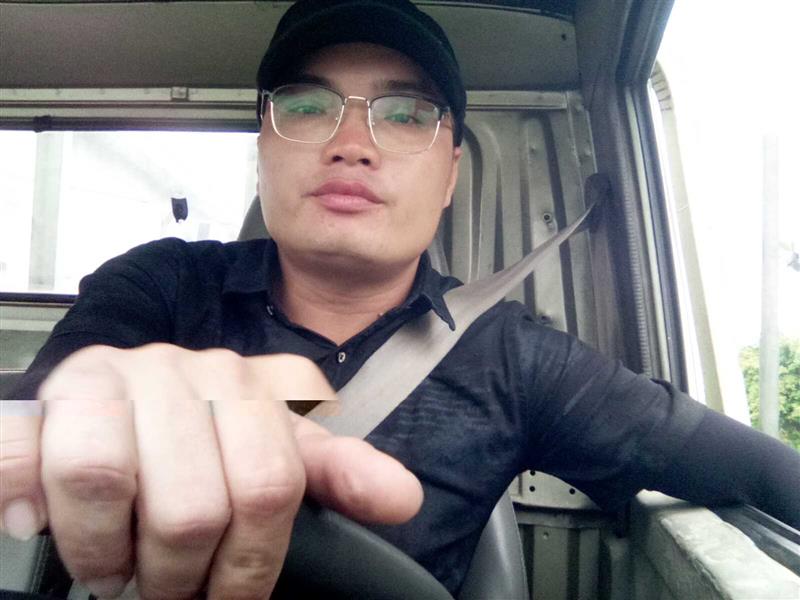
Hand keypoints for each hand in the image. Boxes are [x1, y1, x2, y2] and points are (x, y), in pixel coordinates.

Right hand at [0, 344, 422, 598]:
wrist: (121, 390)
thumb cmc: (204, 430)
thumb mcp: (276, 447)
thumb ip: (337, 471)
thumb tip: (403, 498)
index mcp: (246, 385)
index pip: (272, 484)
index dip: (253, 564)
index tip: (235, 598)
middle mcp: (180, 371)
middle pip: (193, 504)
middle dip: (179, 575)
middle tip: (168, 589)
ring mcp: (110, 378)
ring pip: (108, 480)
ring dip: (109, 554)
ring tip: (116, 566)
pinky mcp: (47, 398)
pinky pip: (24, 454)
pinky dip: (29, 501)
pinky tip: (39, 523)